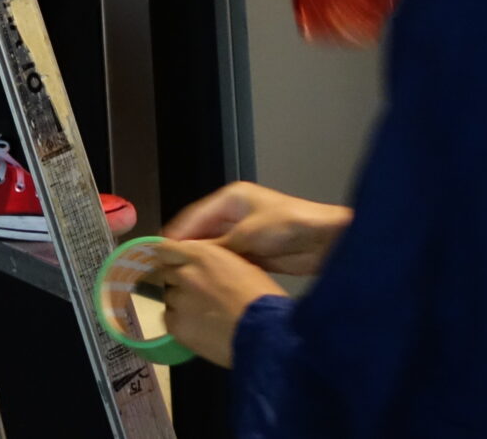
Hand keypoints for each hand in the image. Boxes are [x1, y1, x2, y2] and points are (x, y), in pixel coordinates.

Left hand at [149, 239, 283, 367]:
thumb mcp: (240, 266)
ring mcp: (178, 301)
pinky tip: (199, 329)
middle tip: (198, 294)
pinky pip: (170, 320)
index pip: (166, 249)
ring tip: (203, 315)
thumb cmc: (261, 297)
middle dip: (179, 281)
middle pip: (168, 274)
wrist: (264, 333)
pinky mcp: (176, 327)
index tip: (176, 265)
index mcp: (200, 255)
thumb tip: (205, 267)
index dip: (170, 258)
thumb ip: (214, 262)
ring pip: (170, 298)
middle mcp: (183, 274)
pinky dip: (180, 323)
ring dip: (181, 303)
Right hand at [163, 181, 349, 276]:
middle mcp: (234, 215)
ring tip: (182, 283)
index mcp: (231, 200)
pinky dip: (219, 272)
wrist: (328, 241)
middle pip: (203, 234)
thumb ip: (220, 245)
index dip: (177, 235)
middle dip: (188, 252)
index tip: (158, 254)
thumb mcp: (250, 233)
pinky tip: (207, 286)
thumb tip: (191, 257)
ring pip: (215, 251)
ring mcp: (244, 235)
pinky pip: (230, 263)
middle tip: (166, 273)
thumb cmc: (290, 226)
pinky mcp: (254, 254)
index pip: (194, 216)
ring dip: (204, 264)